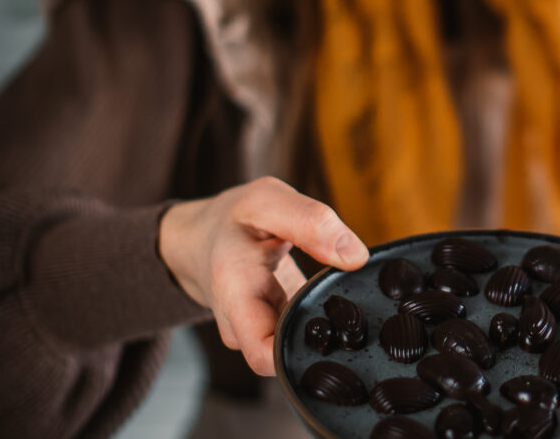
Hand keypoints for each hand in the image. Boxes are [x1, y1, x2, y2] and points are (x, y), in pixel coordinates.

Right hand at [158, 176, 368, 375]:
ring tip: (347, 296)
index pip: (264, 354)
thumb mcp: (266, 201)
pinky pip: (305, 333)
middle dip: (328, 339)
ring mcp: (260, 333)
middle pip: (290, 357)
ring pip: (301, 346)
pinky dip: (326, 318)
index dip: (304, 351)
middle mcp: (244, 326)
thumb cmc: (233, 220)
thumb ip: (309, 221)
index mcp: (235, 294)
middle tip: (356, 306)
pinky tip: (339, 298)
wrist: (203, 238)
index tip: (340, 321)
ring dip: (329, 327)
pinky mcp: (278, 328)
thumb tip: (356, 256)